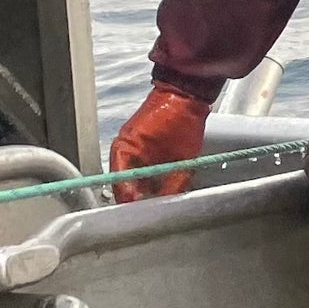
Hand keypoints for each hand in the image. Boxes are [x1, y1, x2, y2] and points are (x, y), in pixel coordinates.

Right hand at [108, 82, 210, 202]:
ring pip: (136, 178)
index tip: (143, 216)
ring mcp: (132, 147)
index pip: (120, 187)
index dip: (132, 204)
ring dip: (147, 189)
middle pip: (127, 185)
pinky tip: (166, 188)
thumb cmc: (182, 120)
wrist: (188, 91)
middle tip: (155, 213)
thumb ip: (173, 183)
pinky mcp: (143, 145)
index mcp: (124, 151)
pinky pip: (144, 169)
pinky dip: (153, 178)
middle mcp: (123, 151)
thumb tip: (168, 204)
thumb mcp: (182, 157)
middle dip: (140, 199)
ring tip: (161, 204)